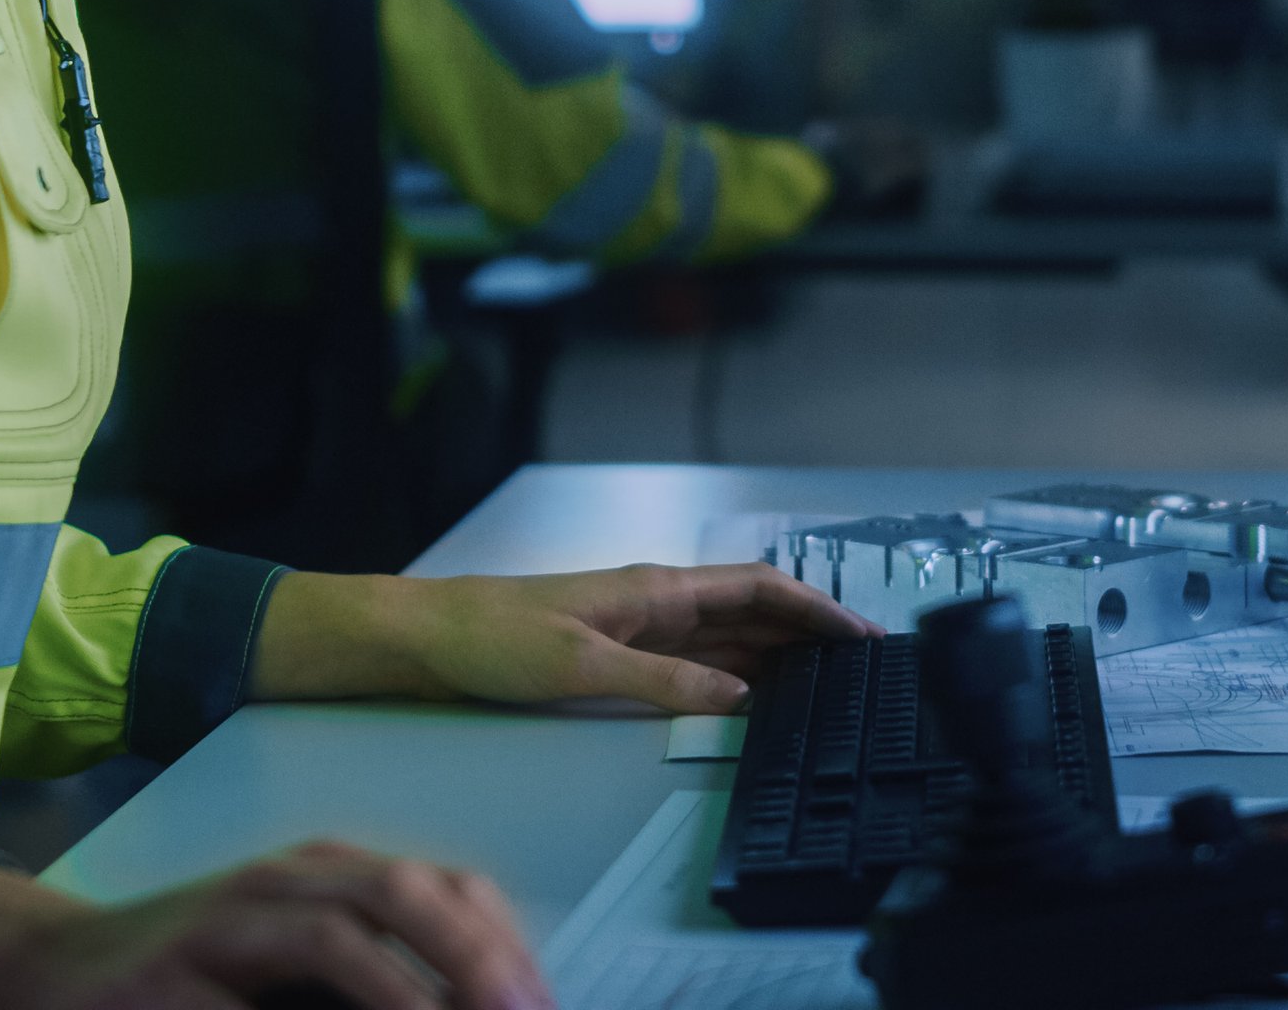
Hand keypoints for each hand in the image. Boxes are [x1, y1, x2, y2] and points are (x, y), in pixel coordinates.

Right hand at [0, 843, 546, 1009]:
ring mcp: (227, 918)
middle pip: (410, 893)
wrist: (36, 973)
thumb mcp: (290, 974)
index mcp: (330, 879)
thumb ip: (368, 987)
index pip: (448, 886)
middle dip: (479, 954)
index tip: (544, 1002)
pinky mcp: (170, 969)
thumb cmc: (187, 981)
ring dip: (413, 989)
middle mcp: (288, 881)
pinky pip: (253, 996)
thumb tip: (464, 1007)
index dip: (506, 942)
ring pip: (341, 934)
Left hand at [253, 563, 875, 712]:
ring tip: (825, 688)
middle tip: (863, 671)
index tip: (864, 634)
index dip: (817, 608)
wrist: (423, 639)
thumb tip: (739, 696)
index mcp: (656, 589)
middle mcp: (656, 601)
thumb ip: (665, 679)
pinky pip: (694, 660)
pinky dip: (733, 675)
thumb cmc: (491, 638)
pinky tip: (749, 701)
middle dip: (812, 634)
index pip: (758, 587)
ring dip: (778, 656)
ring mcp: (638, 626)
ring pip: (728, 635)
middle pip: (754, 611)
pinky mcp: (615, 653)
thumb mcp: (581, 665)